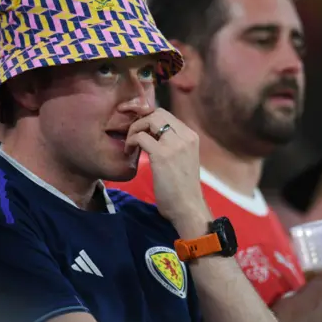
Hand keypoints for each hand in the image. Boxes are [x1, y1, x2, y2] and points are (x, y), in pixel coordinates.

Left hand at [125, 108, 210, 232]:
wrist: (188, 208)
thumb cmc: (182, 189)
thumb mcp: (182, 159)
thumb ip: (172, 145)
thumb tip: (152, 135)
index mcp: (191, 136)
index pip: (166, 114)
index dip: (148, 119)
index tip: (139, 130)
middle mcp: (185, 136)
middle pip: (157, 113)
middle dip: (140, 120)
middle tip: (132, 135)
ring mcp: (175, 144)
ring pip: (148, 120)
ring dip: (134, 129)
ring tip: (130, 144)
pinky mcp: (162, 154)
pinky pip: (140, 137)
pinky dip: (131, 141)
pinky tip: (129, 152)